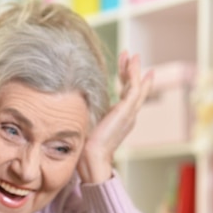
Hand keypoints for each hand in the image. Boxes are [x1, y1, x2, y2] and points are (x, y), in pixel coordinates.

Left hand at [78, 51, 153, 183]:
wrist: (91, 157)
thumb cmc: (85, 146)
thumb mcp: (87, 123)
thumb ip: (88, 113)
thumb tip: (75, 105)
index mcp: (119, 119)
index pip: (127, 96)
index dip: (128, 81)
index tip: (127, 68)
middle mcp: (128, 116)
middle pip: (135, 89)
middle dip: (133, 72)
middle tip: (131, 56)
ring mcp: (129, 114)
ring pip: (137, 87)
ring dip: (134, 69)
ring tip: (132, 55)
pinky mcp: (126, 111)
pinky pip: (134, 88)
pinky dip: (134, 75)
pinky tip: (131, 64)